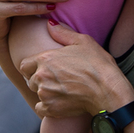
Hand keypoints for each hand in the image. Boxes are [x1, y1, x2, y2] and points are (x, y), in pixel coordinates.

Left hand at [19, 21, 133, 118]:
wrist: (109, 92)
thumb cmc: (99, 65)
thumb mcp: (83, 42)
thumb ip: (62, 33)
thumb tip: (49, 23)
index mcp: (45, 59)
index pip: (24, 65)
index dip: (32, 67)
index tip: (42, 69)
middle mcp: (41, 76)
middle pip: (30, 80)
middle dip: (39, 80)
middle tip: (56, 81)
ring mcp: (45, 93)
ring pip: (36, 93)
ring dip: (45, 93)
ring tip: (61, 91)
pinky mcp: (51, 109)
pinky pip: (40, 108)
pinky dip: (48, 107)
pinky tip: (60, 103)